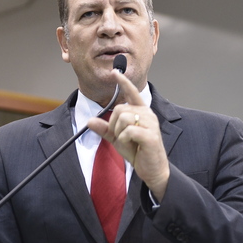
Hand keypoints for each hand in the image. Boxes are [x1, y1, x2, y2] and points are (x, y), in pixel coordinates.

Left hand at [87, 70, 169, 200]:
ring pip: (123, 118)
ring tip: (127, 142)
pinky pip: (128, 131)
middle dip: (113, 125)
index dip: (123, 82)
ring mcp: (151, 124)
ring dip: (119, 133)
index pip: (132, 93)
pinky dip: (123, 140)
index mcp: (141, 112)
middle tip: (121, 137)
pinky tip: (131, 146)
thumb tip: (90, 121)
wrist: (153, 169)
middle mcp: (148, 114)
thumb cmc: (138, 152)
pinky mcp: (151, 135)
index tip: (115, 72)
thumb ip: (105, 129)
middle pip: (119, 109)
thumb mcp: (117, 139)